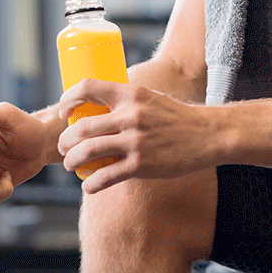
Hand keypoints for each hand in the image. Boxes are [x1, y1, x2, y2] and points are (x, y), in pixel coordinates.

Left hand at [57, 78, 214, 193]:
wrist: (207, 135)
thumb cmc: (177, 118)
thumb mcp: (151, 98)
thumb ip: (127, 102)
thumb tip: (98, 109)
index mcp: (132, 94)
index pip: (89, 87)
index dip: (69, 98)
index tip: (64, 112)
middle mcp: (131, 115)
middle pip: (82, 127)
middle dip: (65, 141)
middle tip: (64, 147)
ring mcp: (135, 141)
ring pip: (87, 151)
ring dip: (72, 161)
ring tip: (71, 165)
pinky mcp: (141, 165)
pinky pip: (105, 176)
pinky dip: (91, 184)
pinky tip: (90, 186)